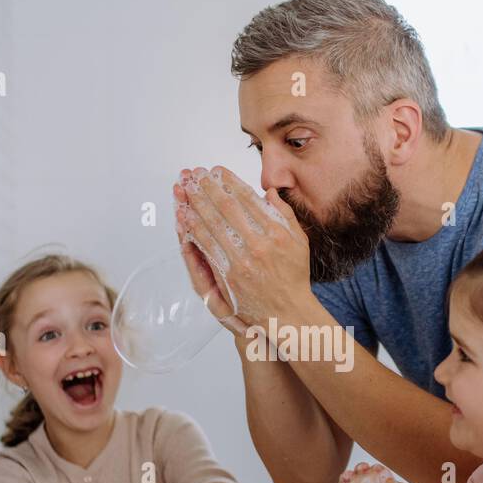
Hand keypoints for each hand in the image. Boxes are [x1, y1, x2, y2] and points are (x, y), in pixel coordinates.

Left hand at [172, 165, 311, 326]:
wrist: (288, 312)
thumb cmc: (293, 276)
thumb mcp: (299, 241)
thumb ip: (285, 215)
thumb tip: (268, 192)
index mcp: (276, 231)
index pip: (247, 199)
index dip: (229, 182)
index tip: (216, 170)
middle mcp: (259, 244)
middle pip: (226, 208)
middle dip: (207, 188)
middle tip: (193, 174)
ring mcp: (242, 261)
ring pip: (214, 226)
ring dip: (196, 205)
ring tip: (184, 190)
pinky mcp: (229, 276)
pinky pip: (208, 248)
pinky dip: (195, 231)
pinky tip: (185, 218)